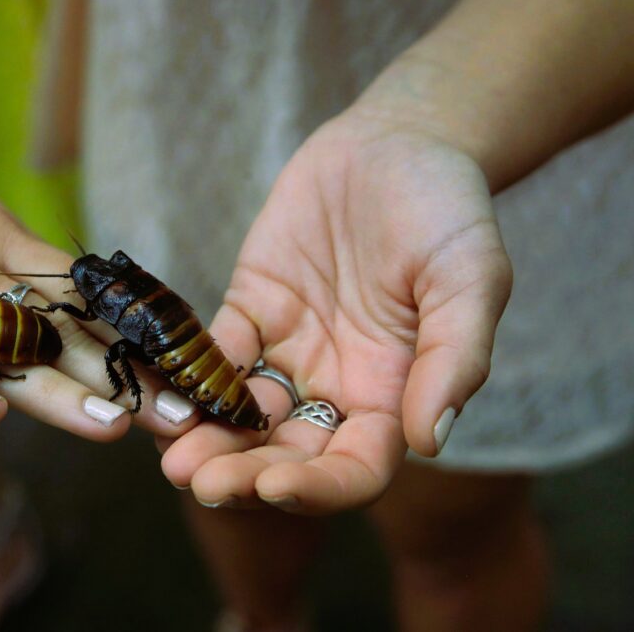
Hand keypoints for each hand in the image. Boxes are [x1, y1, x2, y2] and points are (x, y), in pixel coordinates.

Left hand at [159, 110, 512, 512]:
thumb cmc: (448, 211)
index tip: (275, 489)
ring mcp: (289, 348)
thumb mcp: (471, 277)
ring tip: (172, 461)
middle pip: (288, 452)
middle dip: (245, 476)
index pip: (356, 466)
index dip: (319, 488)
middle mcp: (337, 383)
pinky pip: (214, 352)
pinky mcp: (250, 309)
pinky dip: (188, 374)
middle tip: (200, 485)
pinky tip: (162, 388)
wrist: (396, 143)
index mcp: (392, 392)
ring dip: (209, 440)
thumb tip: (428, 441)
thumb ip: (455, 358)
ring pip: (243, 413)